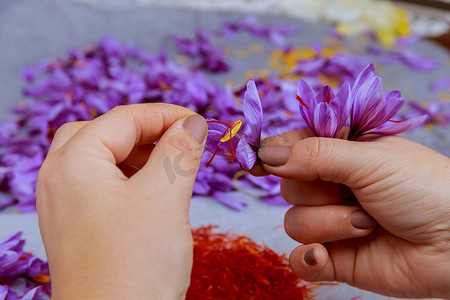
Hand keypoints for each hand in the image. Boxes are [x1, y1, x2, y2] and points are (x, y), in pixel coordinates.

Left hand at [36, 104, 206, 299]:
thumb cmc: (136, 263)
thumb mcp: (165, 197)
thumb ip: (180, 151)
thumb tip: (194, 122)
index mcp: (73, 163)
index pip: (123, 119)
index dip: (166, 114)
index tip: (200, 121)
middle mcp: (59, 179)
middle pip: (104, 133)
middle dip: (146, 131)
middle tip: (182, 140)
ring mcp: (65, 205)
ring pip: (102, 159)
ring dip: (139, 154)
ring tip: (172, 165)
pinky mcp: (77, 226)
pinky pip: (102, 186)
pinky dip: (130, 178)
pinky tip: (153, 191)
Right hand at [254, 130, 449, 298]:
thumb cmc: (423, 188)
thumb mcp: (367, 159)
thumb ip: (313, 154)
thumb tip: (265, 154)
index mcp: (339, 153)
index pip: (290, 147)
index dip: (270, 153)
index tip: (253, 159)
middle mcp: (331, 186)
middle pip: (287, 186)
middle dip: (317, 192)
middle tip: (353, 193)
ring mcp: (331, 222)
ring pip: (294, 223)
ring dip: (329, 224)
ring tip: (368, 223)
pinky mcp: (334, 258)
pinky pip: (299, 259)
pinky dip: (308, 259)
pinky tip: (326, 256)